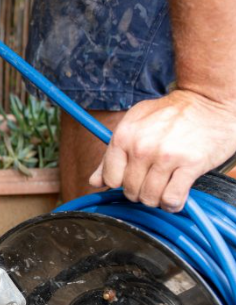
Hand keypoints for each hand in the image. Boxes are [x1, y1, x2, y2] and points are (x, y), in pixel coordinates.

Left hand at [89, 90, 235, 211]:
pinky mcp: (190, 164)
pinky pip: (172, 199)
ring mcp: (166, 156)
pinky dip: (172, 204)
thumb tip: (94, 181)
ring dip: (157, 200)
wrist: (209, 100)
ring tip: (164, 189)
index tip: (132, 178)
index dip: (121, 183)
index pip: (110, 179)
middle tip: (152, 182)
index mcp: (123, 137)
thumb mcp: (134, 123)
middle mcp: (141, 147)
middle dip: (140, 192)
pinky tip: (176, 197)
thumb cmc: (170, 113)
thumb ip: (112, 155)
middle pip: (130, 191)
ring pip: (150, 198)